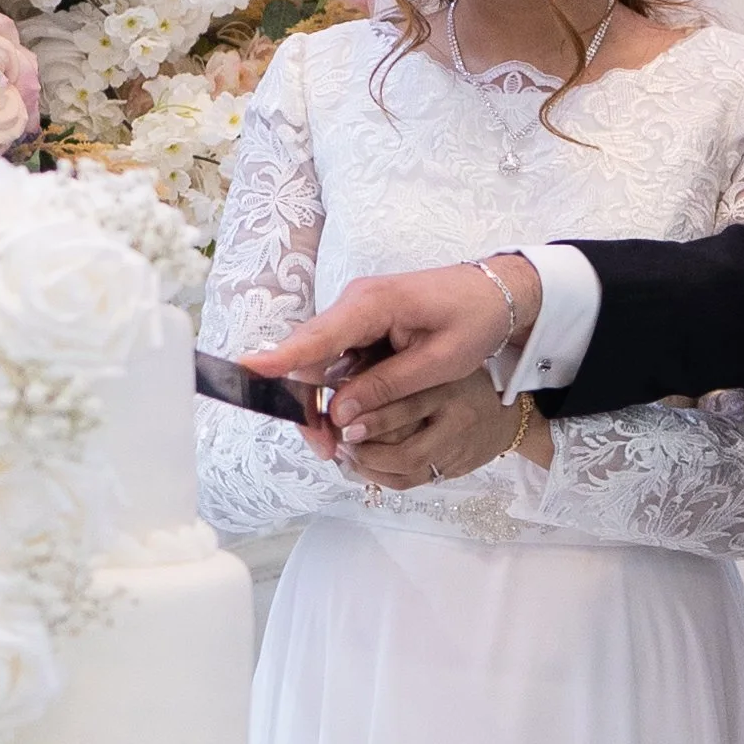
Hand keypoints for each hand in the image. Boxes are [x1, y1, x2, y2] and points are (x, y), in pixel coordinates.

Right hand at [250, 257, 541, 421]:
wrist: (499, 292)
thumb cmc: (475, 319)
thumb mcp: (439, 362)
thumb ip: (387, 386)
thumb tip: (339, 413)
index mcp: (373, 304)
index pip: (317, 337)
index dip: (280, 359)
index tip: (245, 372)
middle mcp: (355, 304)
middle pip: (310, 358)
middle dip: (307, 406)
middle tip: (326, 451)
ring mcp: (356, 314)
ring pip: (320, 363)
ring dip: (322, 404)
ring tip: (337, 446)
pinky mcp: (363, 325)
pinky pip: (337, 360)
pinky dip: (337, 391)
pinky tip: (346, 421)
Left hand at [330, 369, 551, 488]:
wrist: (503, 418)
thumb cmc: (460, 384)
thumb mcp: (435, 365)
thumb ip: (398, 371)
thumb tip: (345, 380)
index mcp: (449, 388)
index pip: (406, 405)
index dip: (370, 416)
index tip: (339, 416)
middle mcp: (454, 422)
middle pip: (405, 448)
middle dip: (365, 448)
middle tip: (339, 439)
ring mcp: (454, 451)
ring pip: (407, 469)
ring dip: (370, 466)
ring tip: (348, 453)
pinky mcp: (451, 470)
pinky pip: (411, 481)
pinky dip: (381, 476)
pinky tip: (363, 465)